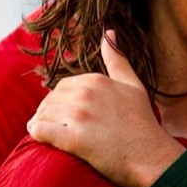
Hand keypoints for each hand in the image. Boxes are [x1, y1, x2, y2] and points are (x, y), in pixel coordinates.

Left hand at [28, 30, 184, 186]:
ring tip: (47, 132)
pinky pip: (41, 131)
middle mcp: (86, 94)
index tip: (65, 112)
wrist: (149, 155)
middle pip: (50, 99)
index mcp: (97, 80)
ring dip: (41, 123)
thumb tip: (109, 32)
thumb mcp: (133, 85)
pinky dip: (37, 134)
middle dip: (48, 111)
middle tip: (54, 124)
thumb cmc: (141, 122)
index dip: (60, 100)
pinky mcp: (73, 138)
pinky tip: (41, 138)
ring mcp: (79, 115)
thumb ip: (117, 59)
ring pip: (43, 114)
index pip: (63, 86)